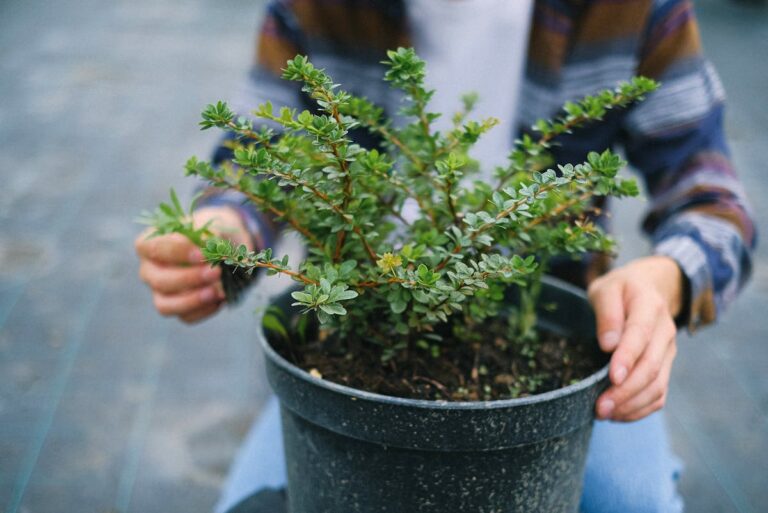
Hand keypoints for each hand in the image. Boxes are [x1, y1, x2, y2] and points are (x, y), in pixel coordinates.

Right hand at [135, 206, 251, 323]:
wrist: (224, 249)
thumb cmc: (210, 233)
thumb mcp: (212, 224)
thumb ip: (209, 234)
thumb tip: (211, 248)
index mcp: (150, 244)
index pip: (151, 247)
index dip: (176, 252)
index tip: (202, 254)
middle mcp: (149, 270)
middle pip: (158, 281)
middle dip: (188, 278)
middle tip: (215, 272)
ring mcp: (160, 292)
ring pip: (165, 305)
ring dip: (192, 300)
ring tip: (217, 292)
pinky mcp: (177, 309)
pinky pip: (185, 317)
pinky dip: (204, 310)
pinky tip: (221, 299)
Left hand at [587, 256, 682, 421]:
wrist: (649, 288)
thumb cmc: (620, 290)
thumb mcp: (606, 288)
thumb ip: (606, 312)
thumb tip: (608, 344)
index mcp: (649, 306)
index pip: (640, 334)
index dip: (628, 358)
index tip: (612, 377)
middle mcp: (664, 331)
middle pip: (651, 366)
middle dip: (626, 391)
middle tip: (600, 407)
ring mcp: (667, 352)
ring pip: (657, 385)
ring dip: (632, 404)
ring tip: (604, 413)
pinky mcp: (665, 367)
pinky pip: (659, 394)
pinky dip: (640, 409)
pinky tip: (618, 414)